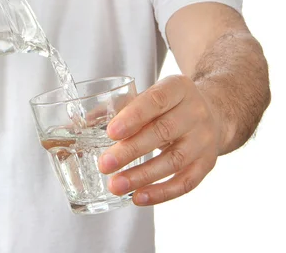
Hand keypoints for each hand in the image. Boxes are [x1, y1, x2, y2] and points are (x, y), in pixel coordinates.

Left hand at [98, 75, 224, 204]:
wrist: (214, 112)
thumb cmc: (167, 105)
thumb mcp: (148, 96)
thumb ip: (114, 110)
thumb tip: (71, 128)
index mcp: (178, 88)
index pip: (156, 100)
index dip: (133, 116)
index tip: (111, 132)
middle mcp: (195, 112)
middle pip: (163, 132)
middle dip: (130, 150)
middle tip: (104, 164)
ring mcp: (204, 139)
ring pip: (174, 161)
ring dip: (142, 176)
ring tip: (115, 185)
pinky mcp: (207, 163)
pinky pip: (186, 182)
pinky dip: (161, 193)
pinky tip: (138, 197)